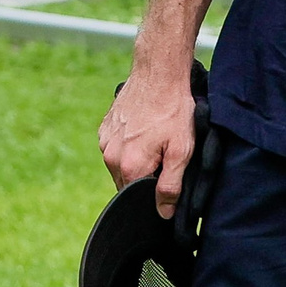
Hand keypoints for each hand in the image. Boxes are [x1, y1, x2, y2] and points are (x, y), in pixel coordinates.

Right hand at [99, 71, 197, 208]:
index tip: (169, 178)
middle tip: (165, 156)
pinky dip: (129, 147)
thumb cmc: (173, 111)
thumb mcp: (181, 151)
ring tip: (155, 141)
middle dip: (146, 178)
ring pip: (121, 166)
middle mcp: (110, 157)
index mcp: (129, 166)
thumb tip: (163, 213)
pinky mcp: (105, 129)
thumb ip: (171, 186)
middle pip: (128, 183)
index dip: (155, 195)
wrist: (157, 74)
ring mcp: (105, 142)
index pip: (138, 198)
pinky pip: (116, 149)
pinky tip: (145, 132)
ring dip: (137, 162)